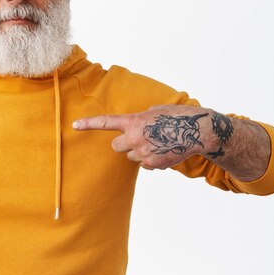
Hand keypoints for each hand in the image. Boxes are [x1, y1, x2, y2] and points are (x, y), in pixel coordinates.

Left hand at [72, 105, 214, 169]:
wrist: (198, 131)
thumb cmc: (178, 115)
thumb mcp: (155, 110)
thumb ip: (140, 119)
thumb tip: (135, 128)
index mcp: (134, 122)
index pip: (106, 122)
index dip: (89, 124)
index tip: (74, 125)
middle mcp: (135, 138)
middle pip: (116, 146)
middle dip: (124, 143)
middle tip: (139, 137)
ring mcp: (144, 153)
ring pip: (131, 156)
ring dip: (139, 151)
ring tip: (158, 142)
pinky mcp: (154, 164)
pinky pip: (145, 164)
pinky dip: (152, 159)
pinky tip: (165, 150)